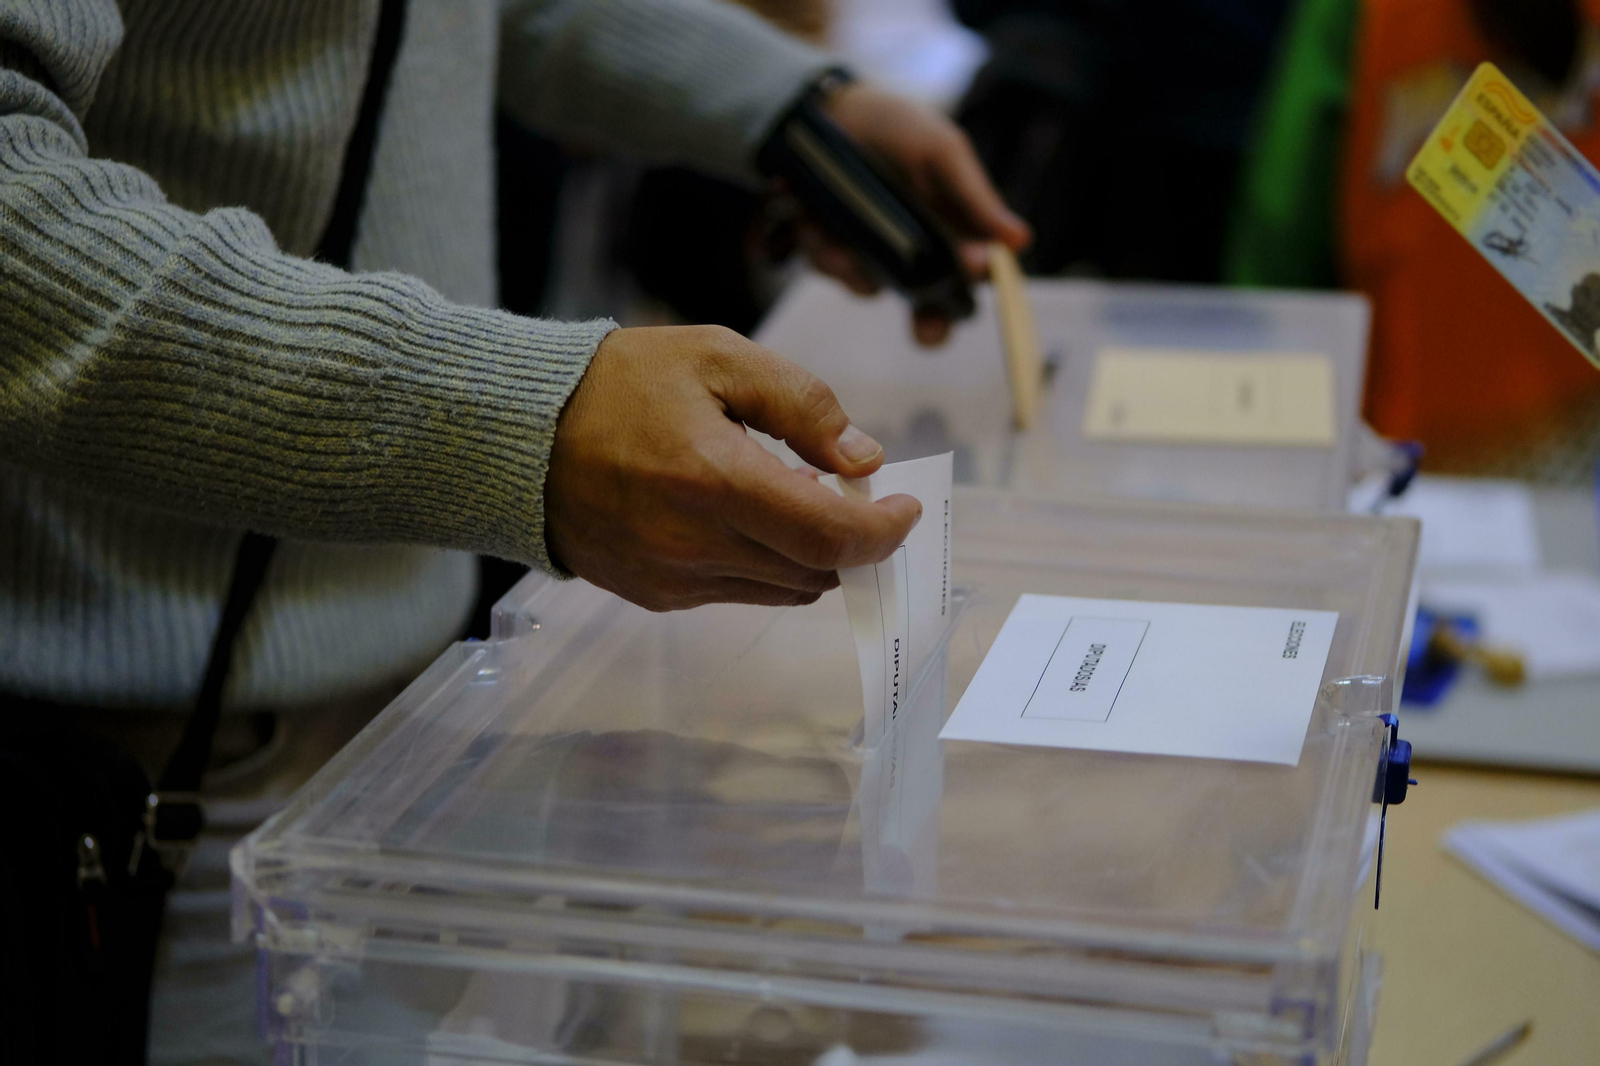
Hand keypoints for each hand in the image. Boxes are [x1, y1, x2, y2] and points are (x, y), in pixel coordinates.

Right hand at [545, 325, 921, 610]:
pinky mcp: (655, 596)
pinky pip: (738, 593)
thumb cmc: (620, 383)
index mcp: (714, 481)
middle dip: (852, 538)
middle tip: (850, 492)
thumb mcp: (717, 356)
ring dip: (809, 554)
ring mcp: (672, 579)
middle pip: (815, 570)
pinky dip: (763, 563)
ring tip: (794, 498)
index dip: (884, 532)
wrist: (518, 434)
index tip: (905, 509)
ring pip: (783, 589)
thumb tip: (864, 460)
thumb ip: (801, 404)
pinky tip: (744, 518)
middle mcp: (694, 545)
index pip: (830, 537)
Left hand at [807, 81, 1031, 345]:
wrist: (832, 108)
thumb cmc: (899, 128)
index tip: (972, 288)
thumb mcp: (942, 152)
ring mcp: (871, 256)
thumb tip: (1021, 242)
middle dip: (930, 327)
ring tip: (835, 237)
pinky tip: (809, 219)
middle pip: (930, 313)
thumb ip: (975, 198)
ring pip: (870, 288)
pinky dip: (820, 246)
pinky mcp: (829, 249)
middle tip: (927, 330)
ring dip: (855, 267)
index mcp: (953, 236)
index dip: (974, 297)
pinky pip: (828, 266)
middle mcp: (915, 257)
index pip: (972, 283)